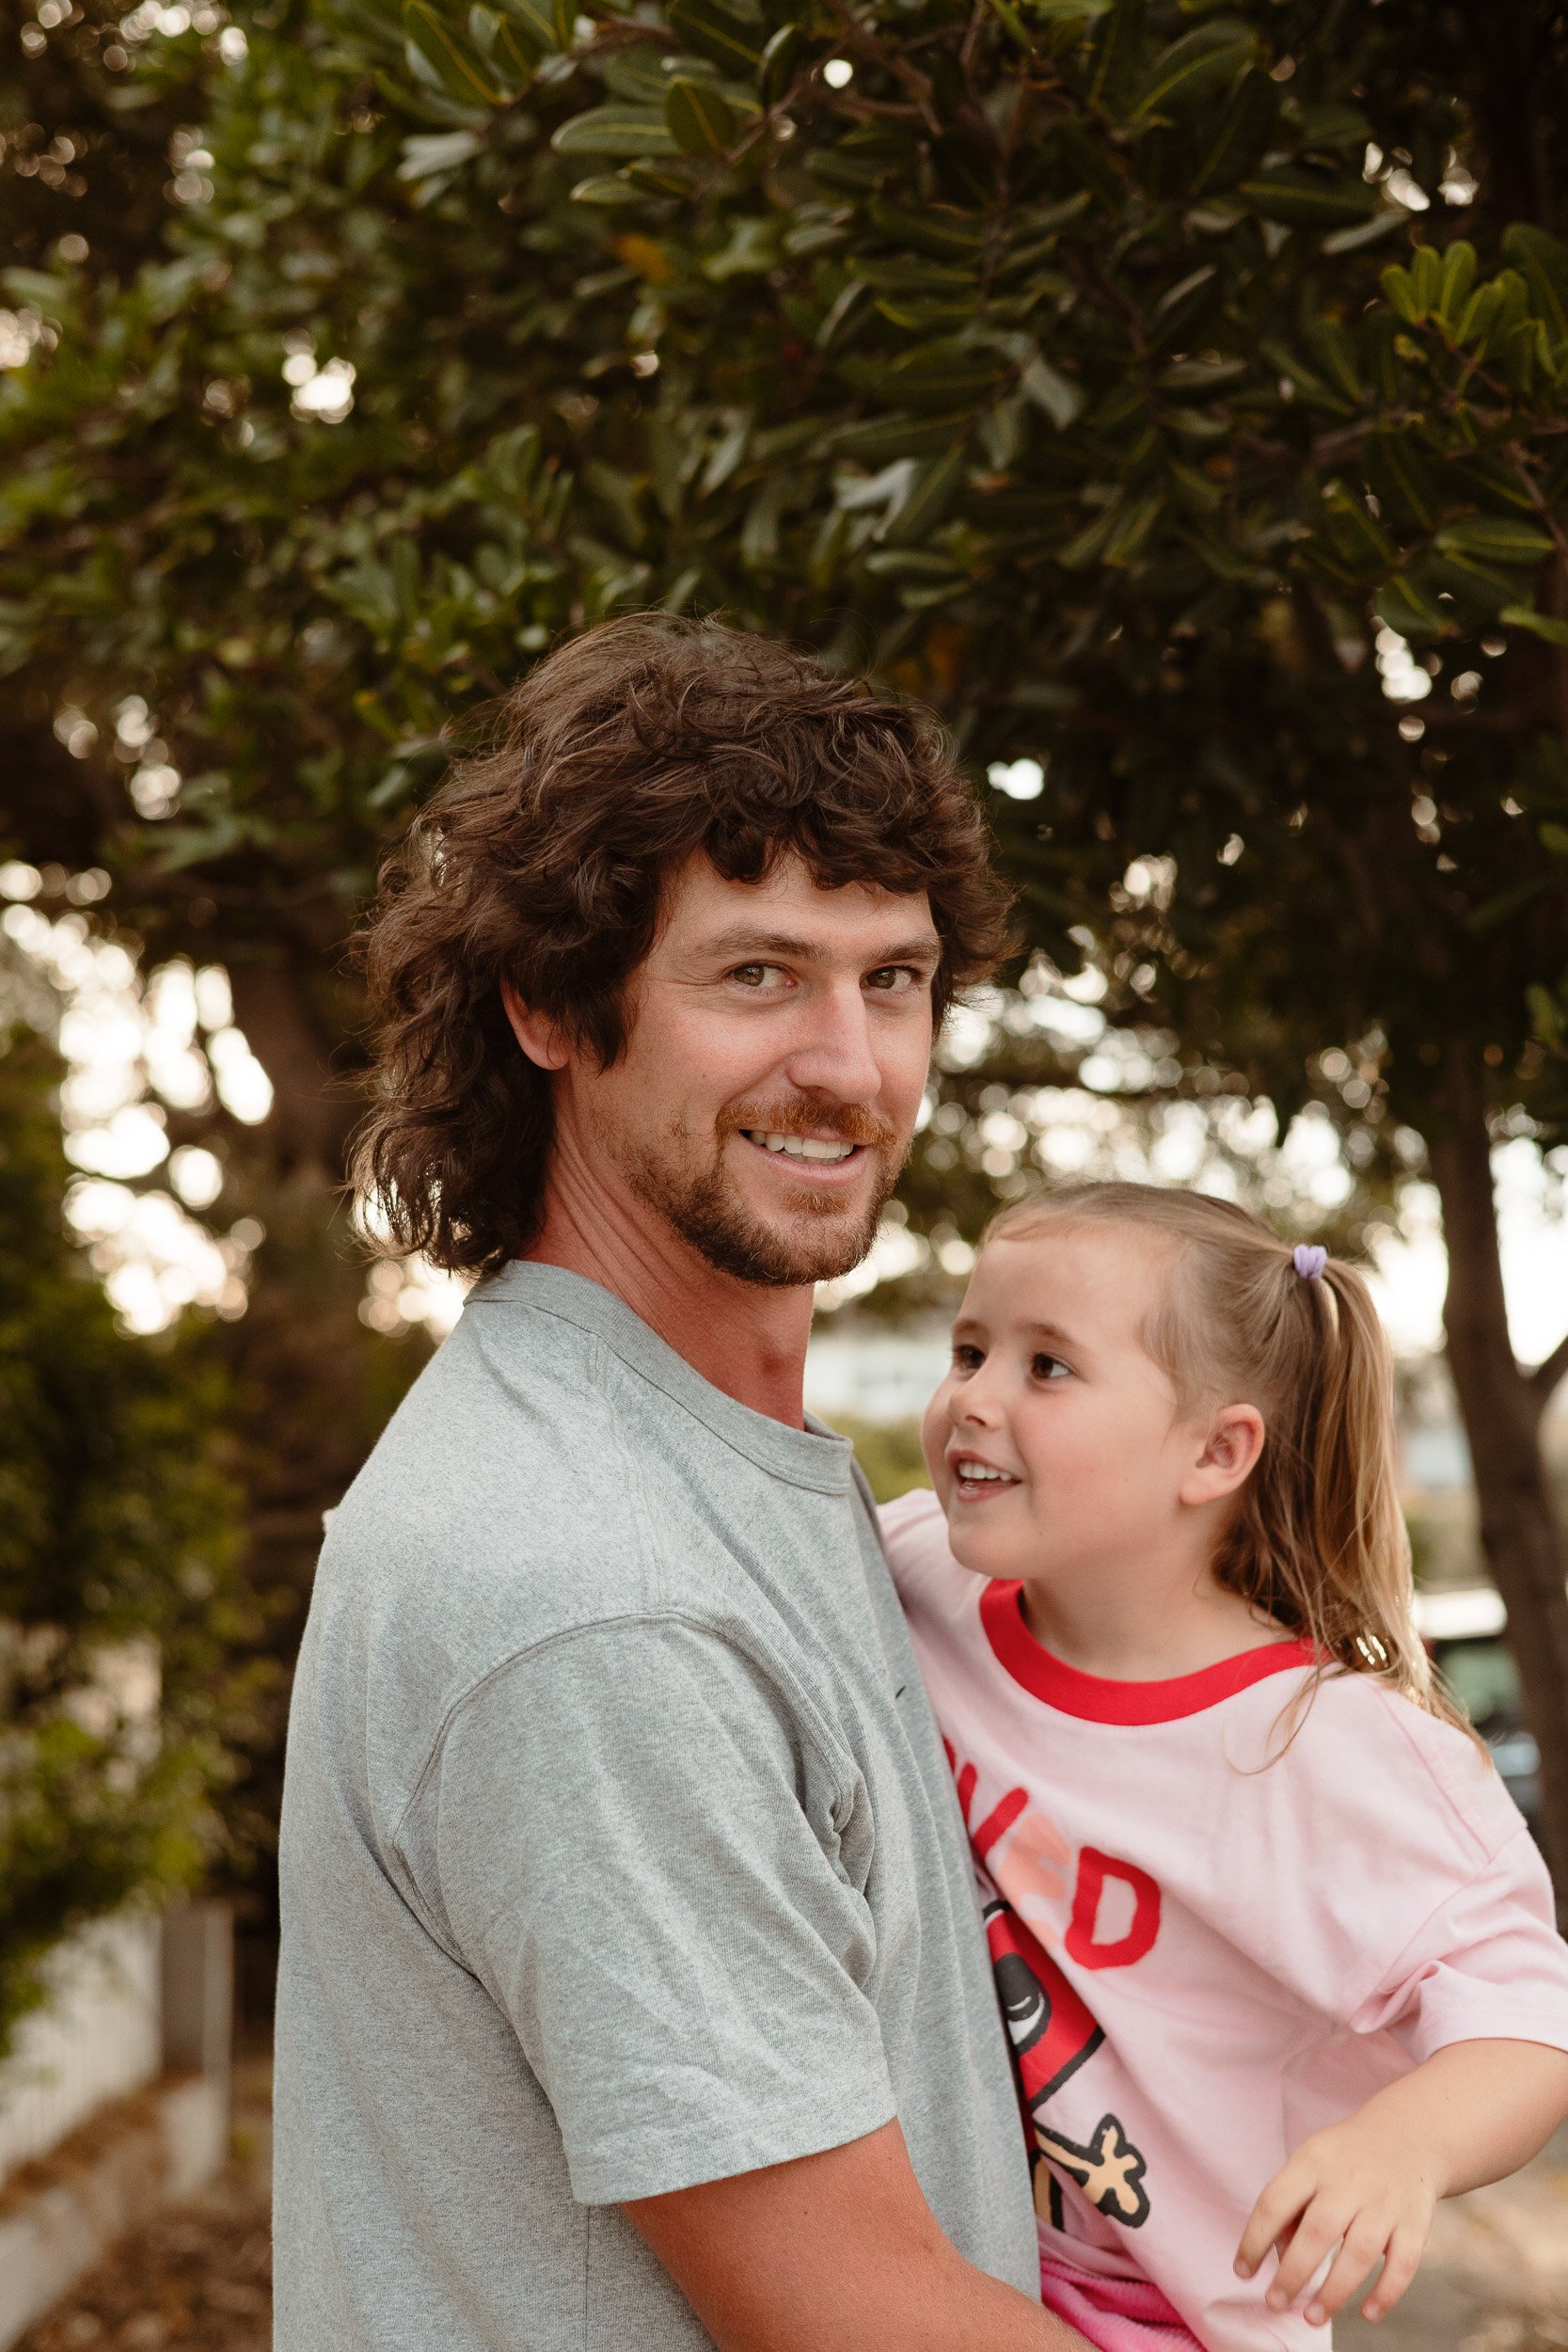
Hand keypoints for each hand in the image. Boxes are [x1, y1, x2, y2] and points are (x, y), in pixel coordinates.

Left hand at [1233, 2116, 1439, 2326]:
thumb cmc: (1344, 2159)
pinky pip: (1404, 2263)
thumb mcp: (1310, 2163)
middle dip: (1293, 2273)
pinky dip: (1386, 2293)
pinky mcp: (1415, 2222)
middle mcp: (1349, 2180)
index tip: (1242, 2272)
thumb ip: (1291, 2206)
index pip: (1275, 2202)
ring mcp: (1385, 2202)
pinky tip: (1367, 2314)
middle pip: (1318, 2231)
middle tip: (1275, 2303)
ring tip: (1311, 2317)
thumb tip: (1279, 2257)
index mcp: (1313, 2162)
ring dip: (1334, 2292)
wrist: (1407, 2135)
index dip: (1254, 2240)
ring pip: (1360, 2252)